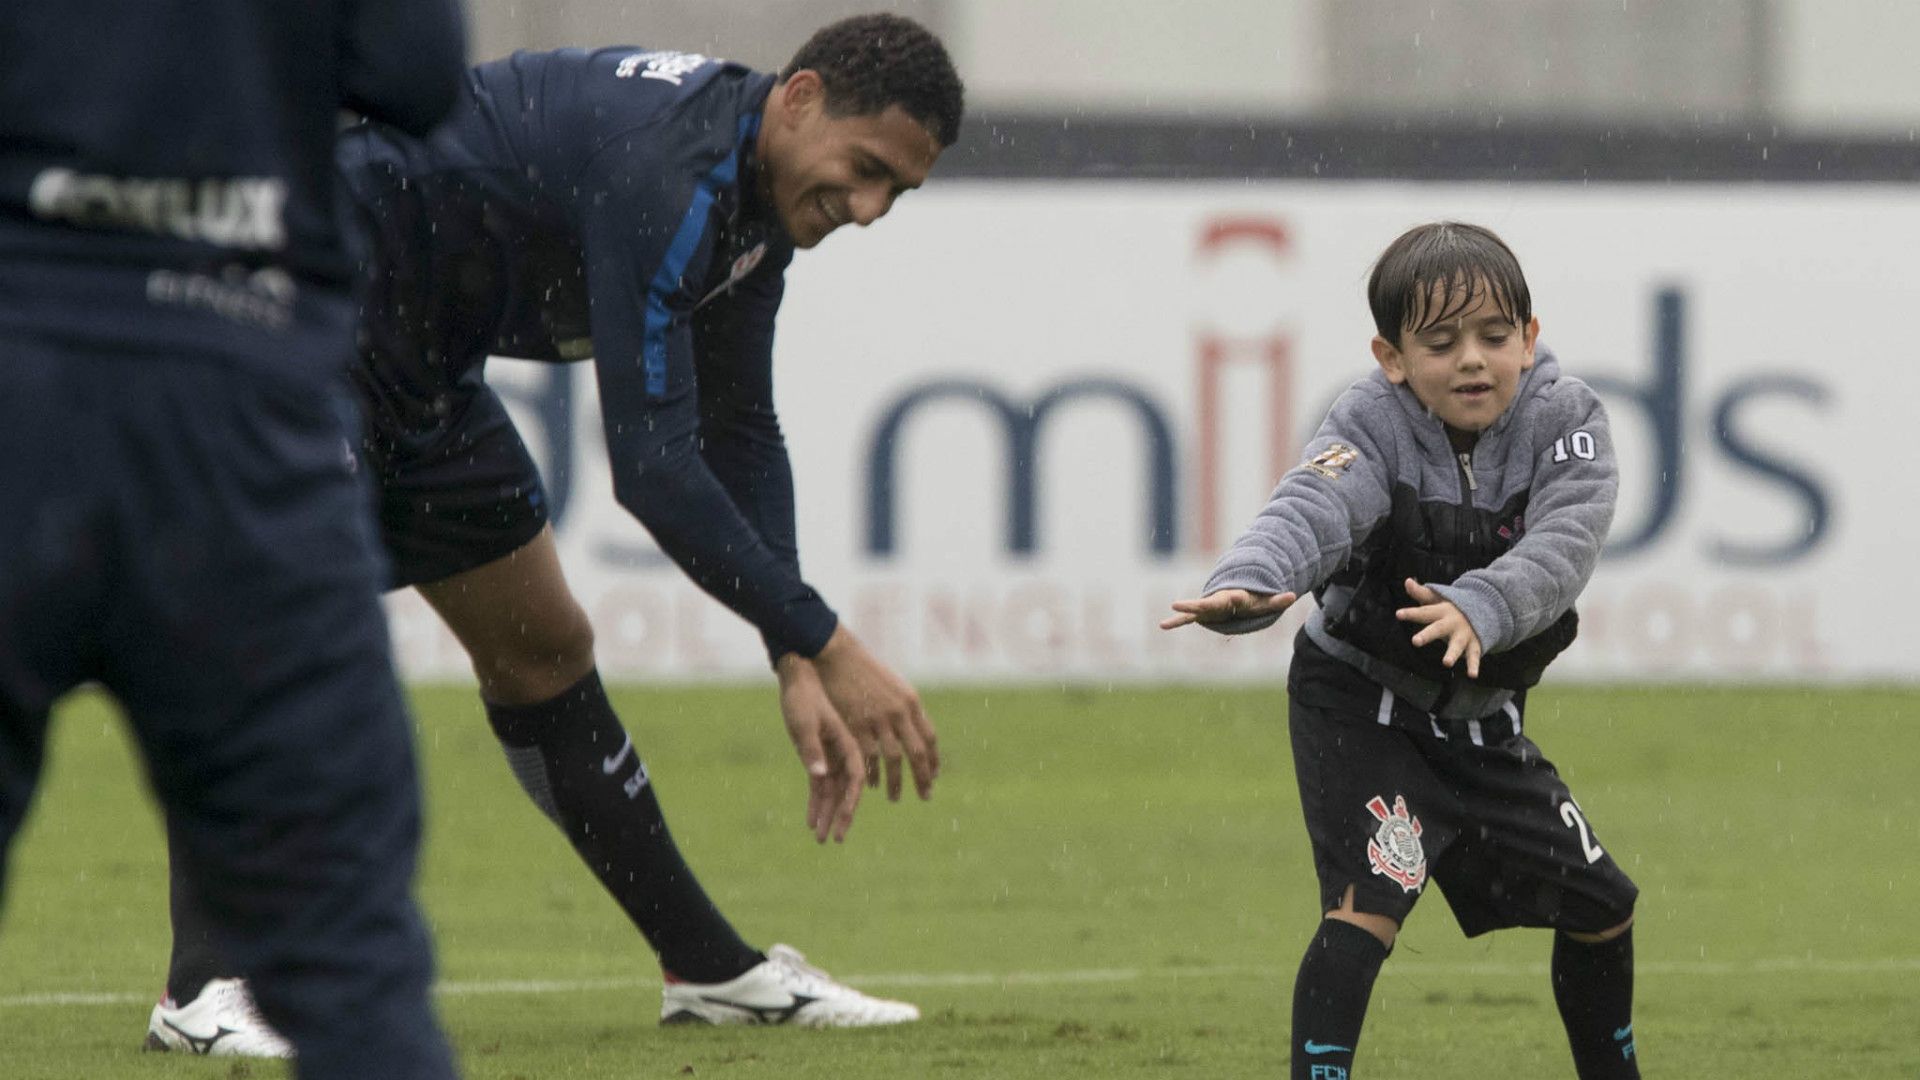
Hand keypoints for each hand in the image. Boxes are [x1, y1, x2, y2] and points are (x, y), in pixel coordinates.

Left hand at [775, 655, 864, 841]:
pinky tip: (810, 821)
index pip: (854, 780)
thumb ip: (812, 748)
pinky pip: (818, 785)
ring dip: (825, 814)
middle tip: (832, 841)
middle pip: (844, 792)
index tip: (842, 824)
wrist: (797, 679)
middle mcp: (843, 753)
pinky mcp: (818, 757)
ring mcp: (831, 756)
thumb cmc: (803, 697)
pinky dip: (815, 803)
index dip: (850, 803)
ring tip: (818, 838)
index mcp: (847, 743)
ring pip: (831, 792)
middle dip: (838, 817)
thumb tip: (819, 776)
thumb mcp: (804, 722)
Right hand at [811, 626, 938, 801]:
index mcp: (911, 702)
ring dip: (895, 782)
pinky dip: (872, 773)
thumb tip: (915, 728)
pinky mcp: (856, 725)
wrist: (837, 657)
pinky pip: (869, 757)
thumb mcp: (893, 686)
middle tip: (925, 796)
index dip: (933, 760)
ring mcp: (878, 719)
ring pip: (894, 759)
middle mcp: (899, 712)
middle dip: (922, 778)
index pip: (929, 738)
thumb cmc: (864, 671)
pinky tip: (872, 784)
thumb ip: (905, 708)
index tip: (933, 776)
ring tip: (895, 797)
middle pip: (917, 753)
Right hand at [1159, 589, 1295, 629]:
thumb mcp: (1265, 603)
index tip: (1234, 596)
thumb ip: (1276, 601)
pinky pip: (1188, 619)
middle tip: (1188, 600)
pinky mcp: (1202, 614)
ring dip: (1185, 609)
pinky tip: (1163, 626)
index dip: (1235, 598)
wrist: (1235, 594)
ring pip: (1196, 608)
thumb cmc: (1251, 601)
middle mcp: (1219, 601)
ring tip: (1172, 606)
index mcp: (1235, 598)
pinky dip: (1176, 621)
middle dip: (1201, 603)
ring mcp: (1209, 607)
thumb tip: (1293, 596)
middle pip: (1210, 602)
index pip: (1235, 598)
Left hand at [1396, 578, 1481, 677]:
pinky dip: (1474, 666)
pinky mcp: (1474, 645)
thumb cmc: (1452, 607)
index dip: (1411, 613)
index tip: (1398, 614)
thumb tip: (1407, 581)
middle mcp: (1452, 623)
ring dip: (1452, 654)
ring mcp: (1464, 634)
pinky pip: (1474, 656)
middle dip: (1427, 635)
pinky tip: (1472, 675)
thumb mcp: (1437, 599)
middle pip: (1438, 629)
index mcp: (1441, 612)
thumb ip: (1421, 593)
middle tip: (1415, 641)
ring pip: (1457, 645)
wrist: (1484, 609)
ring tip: (1446, 663)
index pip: (1424, 612)